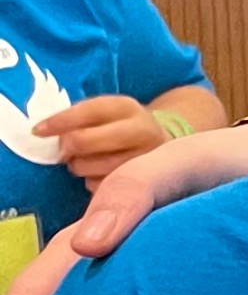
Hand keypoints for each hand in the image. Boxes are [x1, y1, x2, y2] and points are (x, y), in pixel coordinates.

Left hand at [32, 96, 174, 187]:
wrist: (161, 143)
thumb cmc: (120, 126)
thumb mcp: (106, 112)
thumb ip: (79, 118)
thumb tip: (44, 132)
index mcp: (127, 108)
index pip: (86, 112)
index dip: (57, 122)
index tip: (38, 131)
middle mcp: (142, 131)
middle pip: (83, 141)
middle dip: (67, 147)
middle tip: (66, 149)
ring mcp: (145, 159)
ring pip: (88, 167)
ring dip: (78, 165)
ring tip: (84, 161)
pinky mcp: (144, 183)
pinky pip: (100, 186)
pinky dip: (91, 181)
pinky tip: (99, 174)